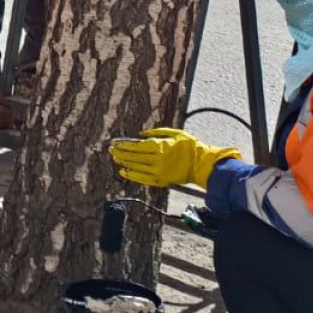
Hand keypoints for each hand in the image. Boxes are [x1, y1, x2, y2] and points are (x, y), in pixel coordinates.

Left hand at [108, 128, 239, 188]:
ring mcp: (158, 170)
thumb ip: (157, 132)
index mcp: (160, 146)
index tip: (115, 143)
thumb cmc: (190, 146)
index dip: (124, 145)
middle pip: (134, 156)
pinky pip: (142, 178)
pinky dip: (132, 175)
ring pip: (136, 166)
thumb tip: (141, 134)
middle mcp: (157, 158)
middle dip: (121, 152)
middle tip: (111, 150)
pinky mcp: (161, 180)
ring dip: (124, 162)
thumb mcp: (176, 133)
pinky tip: (123, 172)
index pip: (137, 146)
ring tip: (115, 159)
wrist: (202, 163)